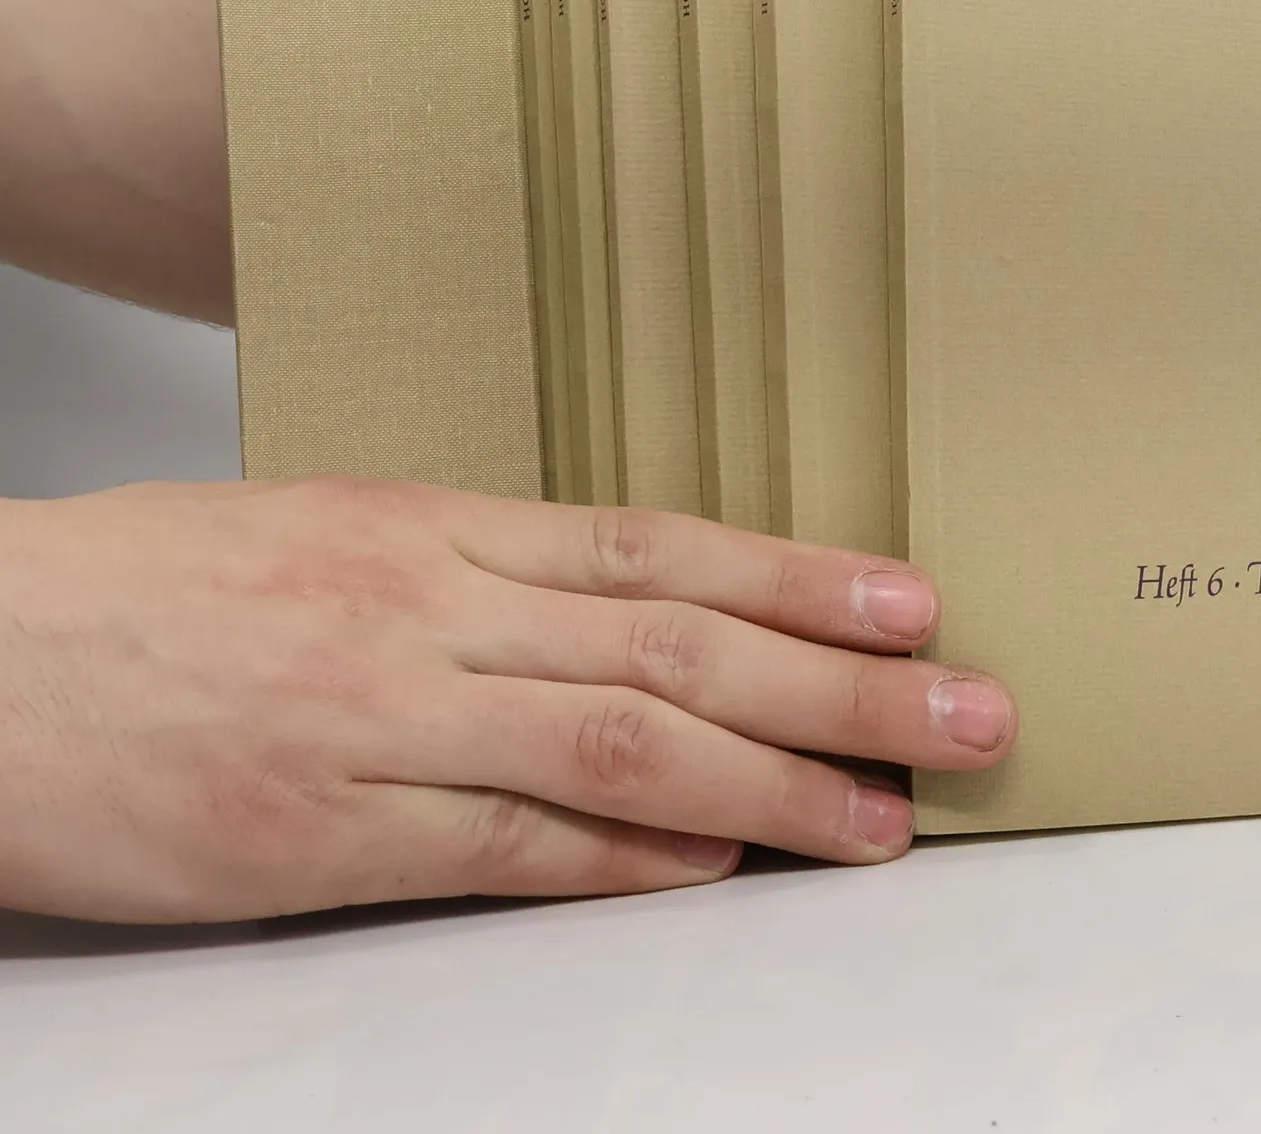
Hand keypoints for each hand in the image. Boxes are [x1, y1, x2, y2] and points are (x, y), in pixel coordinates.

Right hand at [0, 479, 1015, 922]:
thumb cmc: (161, 588)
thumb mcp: (338, 534)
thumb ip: (487, 579)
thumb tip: (640, 621)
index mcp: (437, 526)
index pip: (660, 546)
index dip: (799, 572)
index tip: (912, 596)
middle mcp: (431, 611)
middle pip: (678, 643)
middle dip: (839, 681)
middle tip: (968, 707)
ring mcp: (380, 721)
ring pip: (619, 743)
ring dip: (773, 782)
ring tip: (886, 814)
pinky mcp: (321, 834)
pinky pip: (504, 848)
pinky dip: (623, 859)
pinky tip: (721, 865)